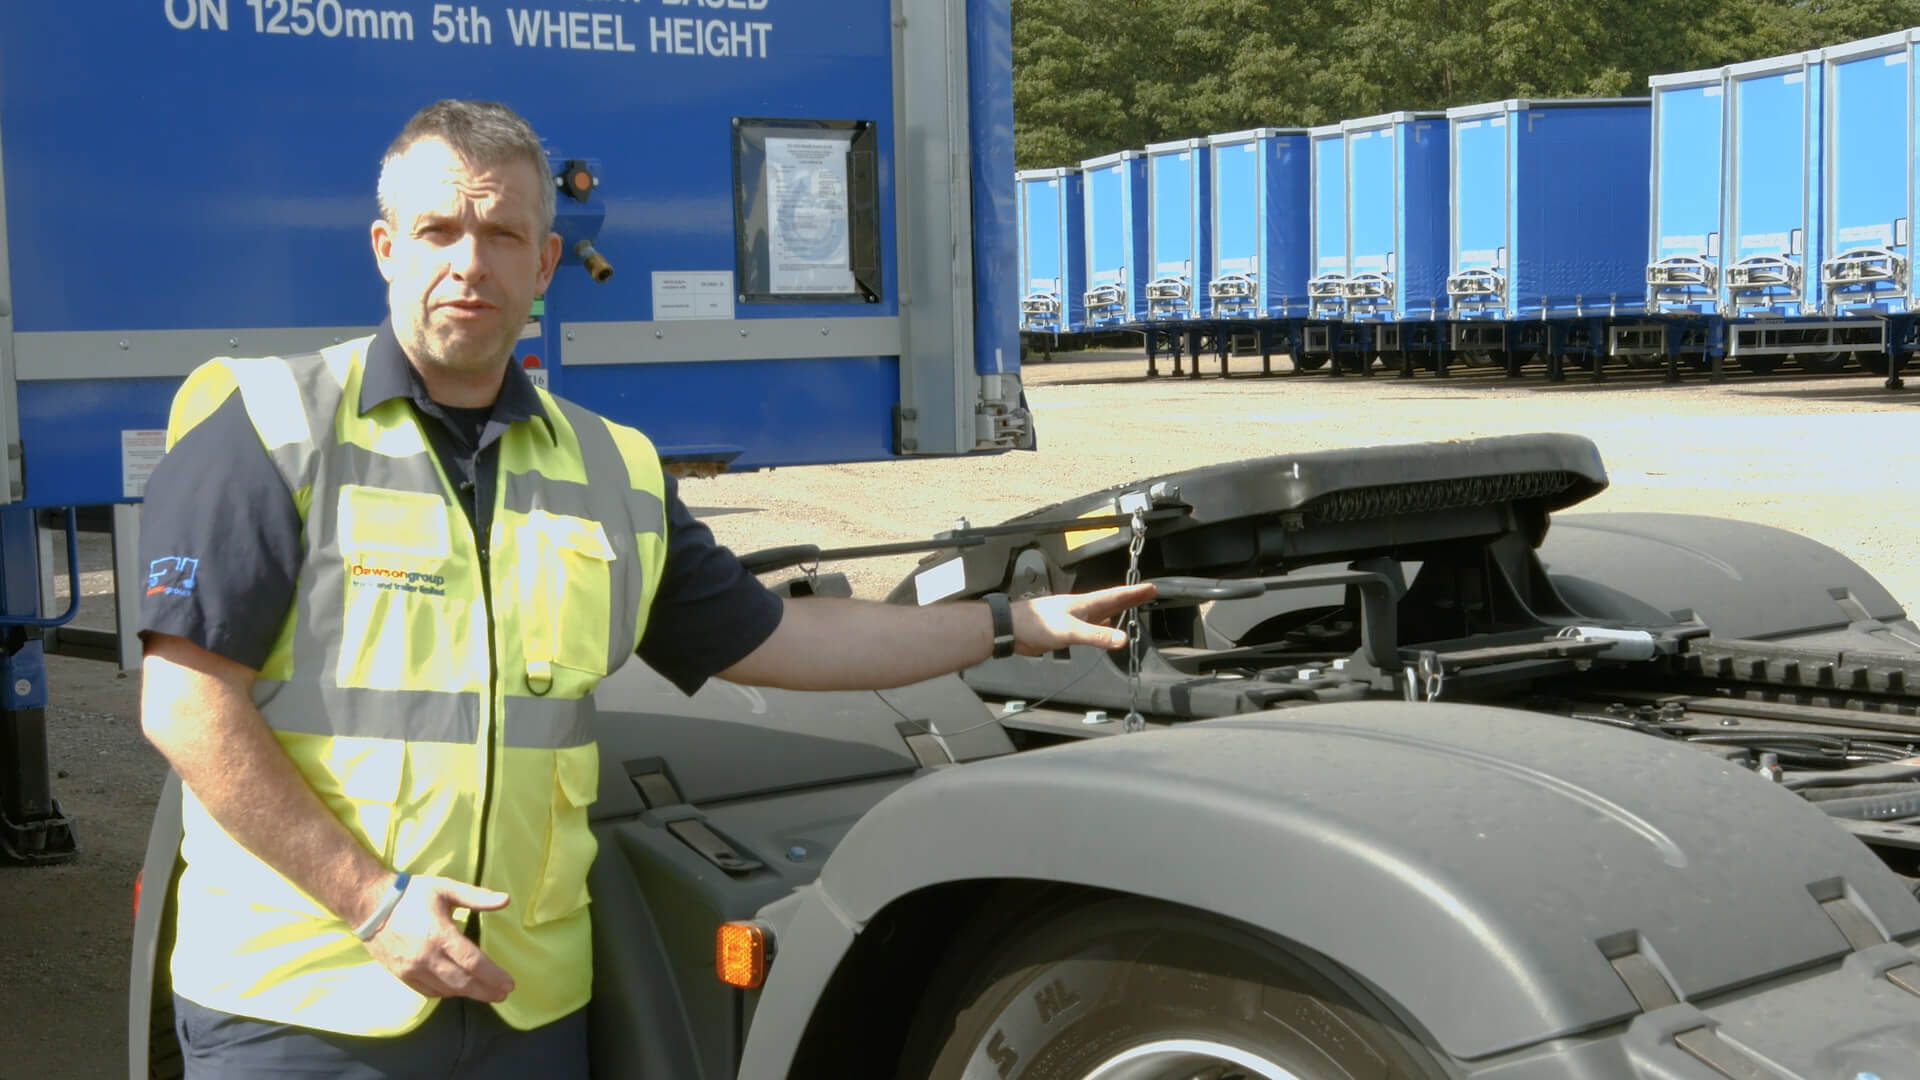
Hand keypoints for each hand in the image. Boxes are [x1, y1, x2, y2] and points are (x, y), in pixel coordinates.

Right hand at [363, 875, 515, 1002]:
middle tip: (502, 994)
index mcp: (440, 934)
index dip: (493, 976)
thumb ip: (476, 897)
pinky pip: (428, 991)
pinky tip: (457, 989)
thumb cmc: (411, 894)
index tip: (509, 984)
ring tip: (485, 992)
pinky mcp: (401, 975)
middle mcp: (426, 957)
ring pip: (446, 990)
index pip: (473, 962)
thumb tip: (506, 900)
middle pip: (462, 982)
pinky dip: (445, 993)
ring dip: (467, 993)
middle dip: (485, 991)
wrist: (369, 905)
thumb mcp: (446, 888)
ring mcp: (412, 969)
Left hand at [1010, 582, 1156, 655]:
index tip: (1151, 587)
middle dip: (1130, 598)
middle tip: (1148, 593)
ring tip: (1131, 609)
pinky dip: (1102, 626)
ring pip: (1103, 614)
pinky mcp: (1067, 630)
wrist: (1012, 629)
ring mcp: (1075, 619)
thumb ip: (1096, 636)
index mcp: (1086, 604)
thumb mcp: (1071, 630)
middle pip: (1112, 602)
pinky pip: (1092, 627)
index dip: (1134, 593)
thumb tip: (1123, 639)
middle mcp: (1083, 609)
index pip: (1116, 596)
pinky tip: (1105, 628)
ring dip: (1118, 611)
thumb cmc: (1037, 623)